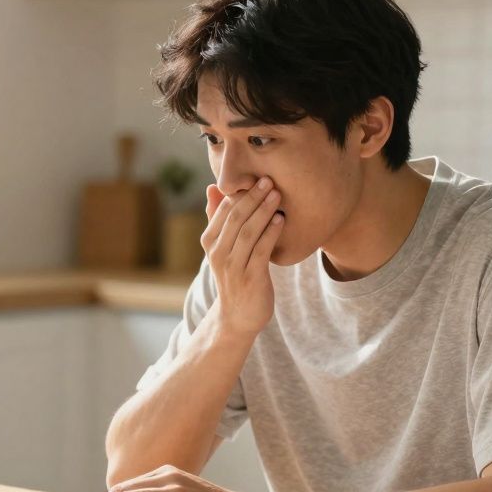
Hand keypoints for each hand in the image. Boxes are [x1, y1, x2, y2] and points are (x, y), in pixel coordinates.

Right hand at [201, 177, 283, 337]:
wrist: (238, 315)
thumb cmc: (234, 274)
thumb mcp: (221, 246)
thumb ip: (217, 217)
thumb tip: (212, 187)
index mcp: (209, 241)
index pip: (224, 209)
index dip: (241, 192)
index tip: (257, 176)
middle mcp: (217, 253)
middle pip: (236, 217)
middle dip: (253, 197)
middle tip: (269, 180)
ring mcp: (233, 267)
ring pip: (249, 232)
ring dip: (264, 211)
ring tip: (277, 195)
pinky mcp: (251, 278)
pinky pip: (261, 251)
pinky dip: (271, 233)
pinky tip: (281, 220)